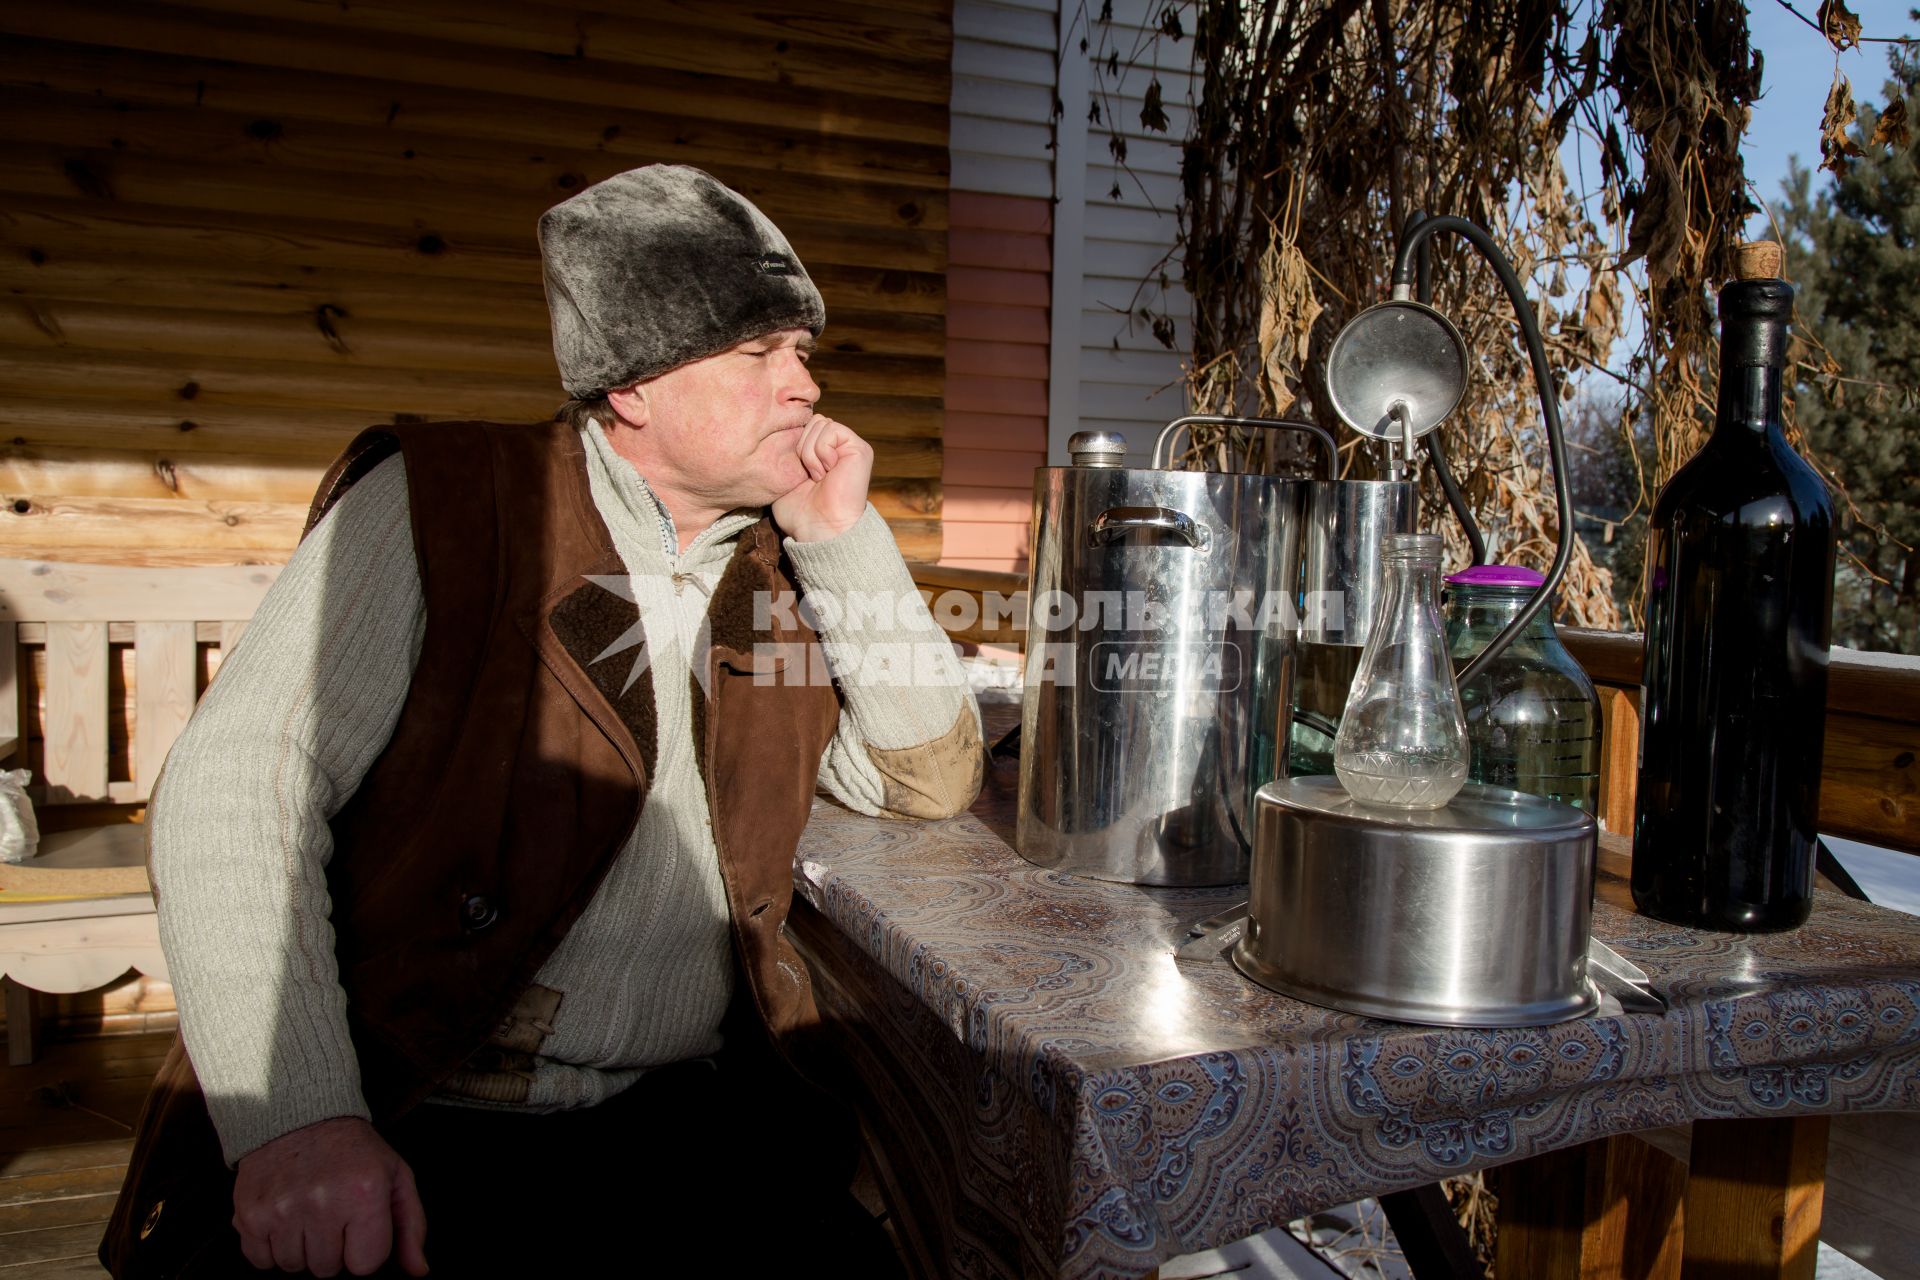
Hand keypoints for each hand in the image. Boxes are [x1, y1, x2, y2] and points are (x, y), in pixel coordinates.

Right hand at [232, 1116, 427, 1275]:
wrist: (299, 1116)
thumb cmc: (353, 1151)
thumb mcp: (395, 1176)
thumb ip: (411, 1225)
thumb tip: (419, 1270)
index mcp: (364, 1193)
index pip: (366, 1264)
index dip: (364, 1248)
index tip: (359, 1224)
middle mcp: (322, 1202)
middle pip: (327, 1269)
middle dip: (332, 1248)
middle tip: (331, 1213)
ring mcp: (282, 1209)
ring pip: (293, 1266)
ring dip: (301, 1248)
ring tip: (307, 1212)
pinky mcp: (250, 1213)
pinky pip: (260, 1261)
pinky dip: (270, 1247)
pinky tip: (283, 1217)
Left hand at [771, 413, 872, 542]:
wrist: (818, 528)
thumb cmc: (799, 511)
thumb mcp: (785, 474)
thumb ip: (787, 449)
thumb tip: (783, 426)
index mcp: (822, 451)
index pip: (804, 425)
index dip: (794, 443)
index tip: (797, 473)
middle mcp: (838, 446)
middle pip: (812, 420)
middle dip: (802, 447)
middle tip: (809, 475)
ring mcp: (850, 446)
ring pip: (820, 423)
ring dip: (811, 453)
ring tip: (818, 476)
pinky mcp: (859, 448)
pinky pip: (831, 429)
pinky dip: (821, 452)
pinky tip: (827, 472)